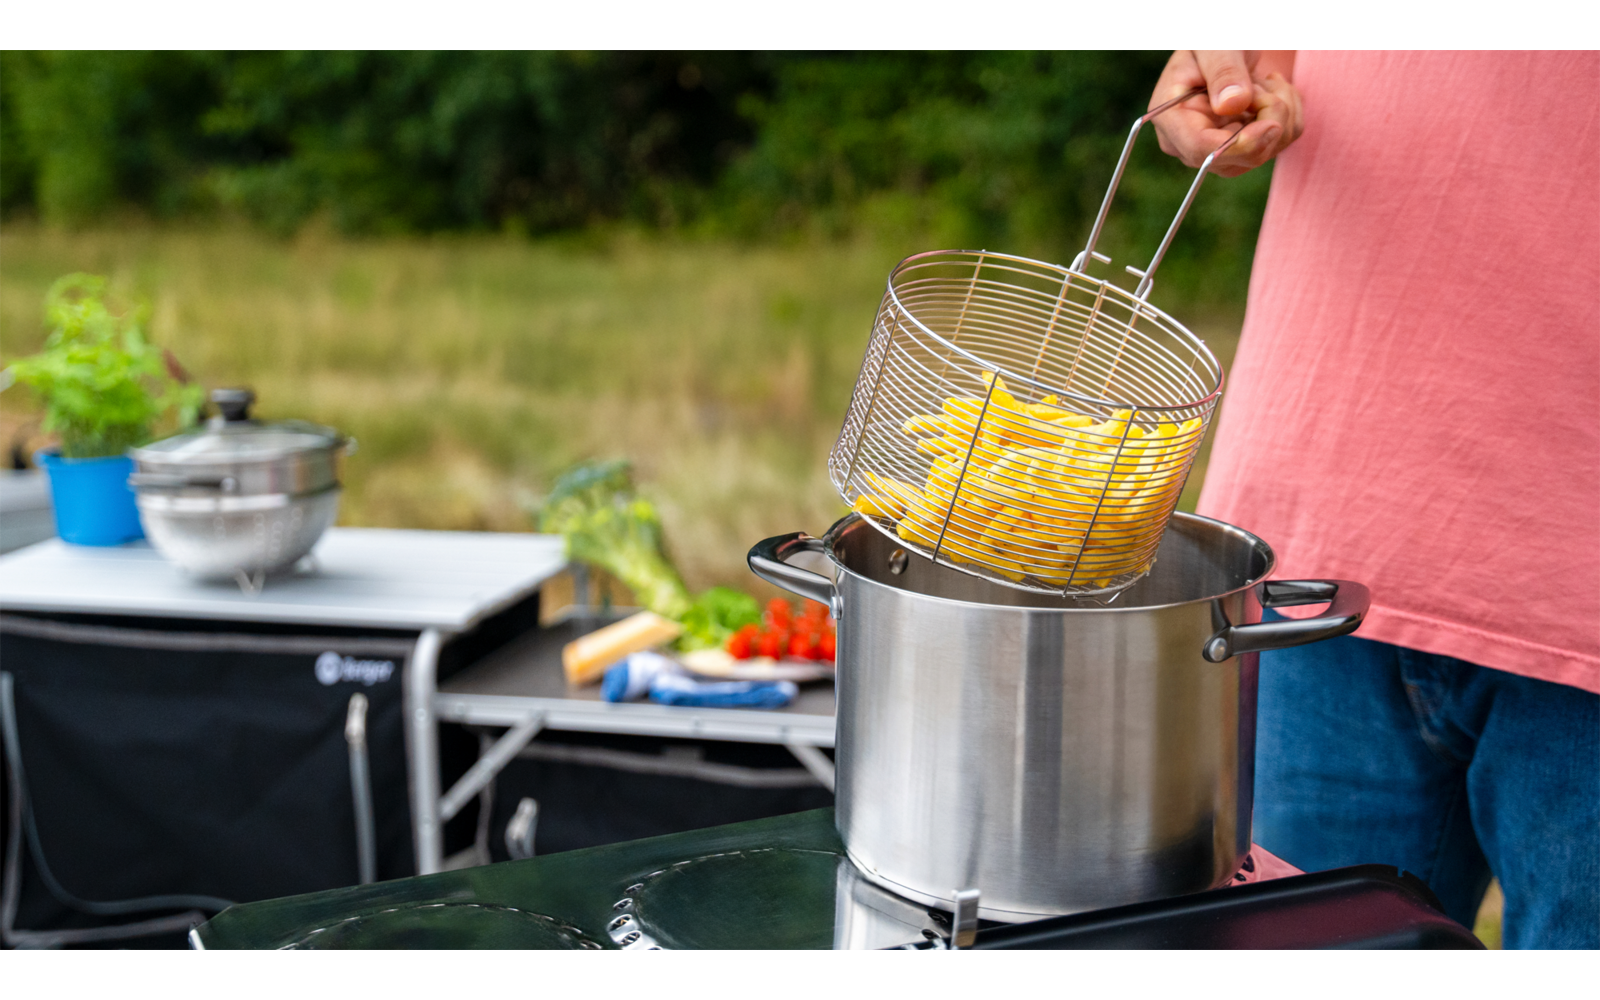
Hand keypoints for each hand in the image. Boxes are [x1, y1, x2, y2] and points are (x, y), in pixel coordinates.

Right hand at [1149, 51, 1303, 176]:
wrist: (1227, 45)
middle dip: (1267, 119)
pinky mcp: (1241, 151)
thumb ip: (1223, 72)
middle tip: (1269, 80)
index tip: (1271, 125)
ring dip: (1281, 112)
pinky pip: (1278, 144)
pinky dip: (1288, 115)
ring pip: (1263, 152)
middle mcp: (1189, 144)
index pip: (1200, 149)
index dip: (1237, 145)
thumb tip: (1230, 106)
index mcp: (1171, 118)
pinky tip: (1271, 91)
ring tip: (1267, 80)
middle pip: (1236, 158)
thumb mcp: (1215, 46)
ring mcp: (1216, 151)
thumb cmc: (1213, 40)